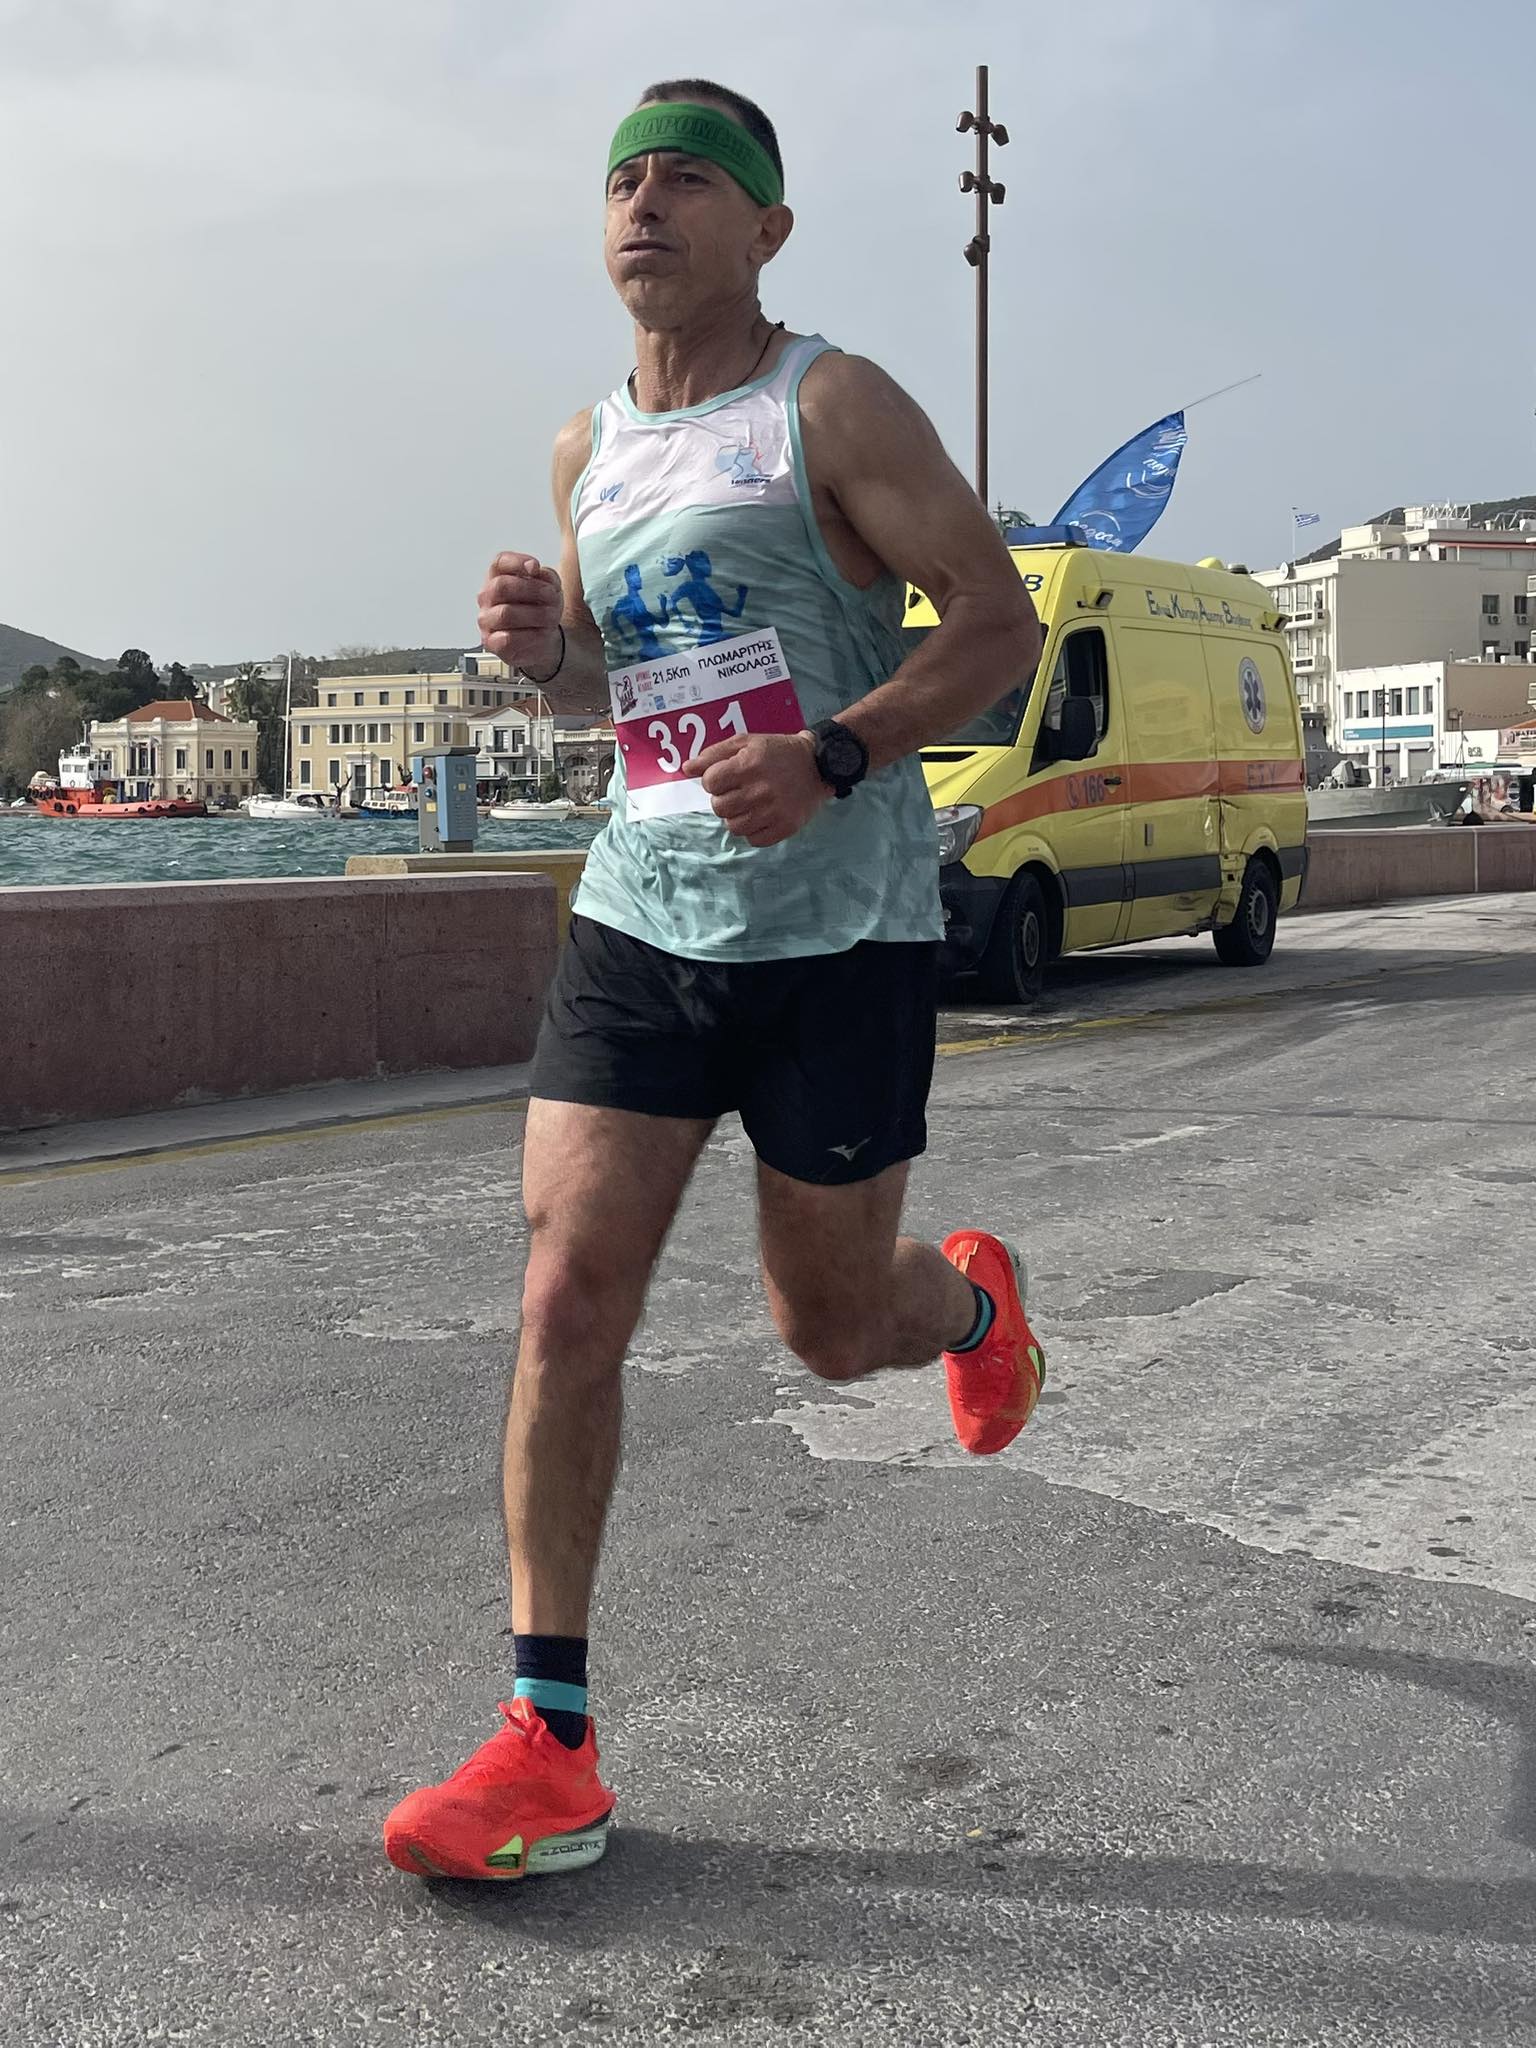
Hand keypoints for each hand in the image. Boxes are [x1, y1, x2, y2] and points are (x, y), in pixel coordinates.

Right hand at [478, 553, 561, 670]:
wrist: (544, 641)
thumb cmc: (542, 610)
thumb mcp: (551, 588)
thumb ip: (544, 575)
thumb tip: (534, 570)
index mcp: (498, 577)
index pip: (499, 562)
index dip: (517, 562)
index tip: (535, 567)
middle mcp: (487, 597)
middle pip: (501, 586)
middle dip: (531, 589)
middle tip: (552, 596)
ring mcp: (487, 620)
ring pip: (505, 613)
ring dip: (536, 614)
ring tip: (552, 617)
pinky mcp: (491, 643)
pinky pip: (507, 638)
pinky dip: (531, 635)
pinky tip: (543, 632)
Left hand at [683, 731, 828, 845]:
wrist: (818, 765)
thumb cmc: (776, 752)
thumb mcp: (745, 742)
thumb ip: (713, 754)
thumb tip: (686, 769)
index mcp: (749, 765)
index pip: (710, 783)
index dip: (714, 780)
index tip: (726, 777)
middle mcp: (761, 790)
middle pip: (718, 807)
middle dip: (723, 799)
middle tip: (739, 791)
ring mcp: (774, 811)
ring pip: (733, 826)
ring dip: (737, 816)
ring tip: (750, 804)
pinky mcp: (785, 827)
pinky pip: (753, 839)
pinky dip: (753, 830)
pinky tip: (762, 815)